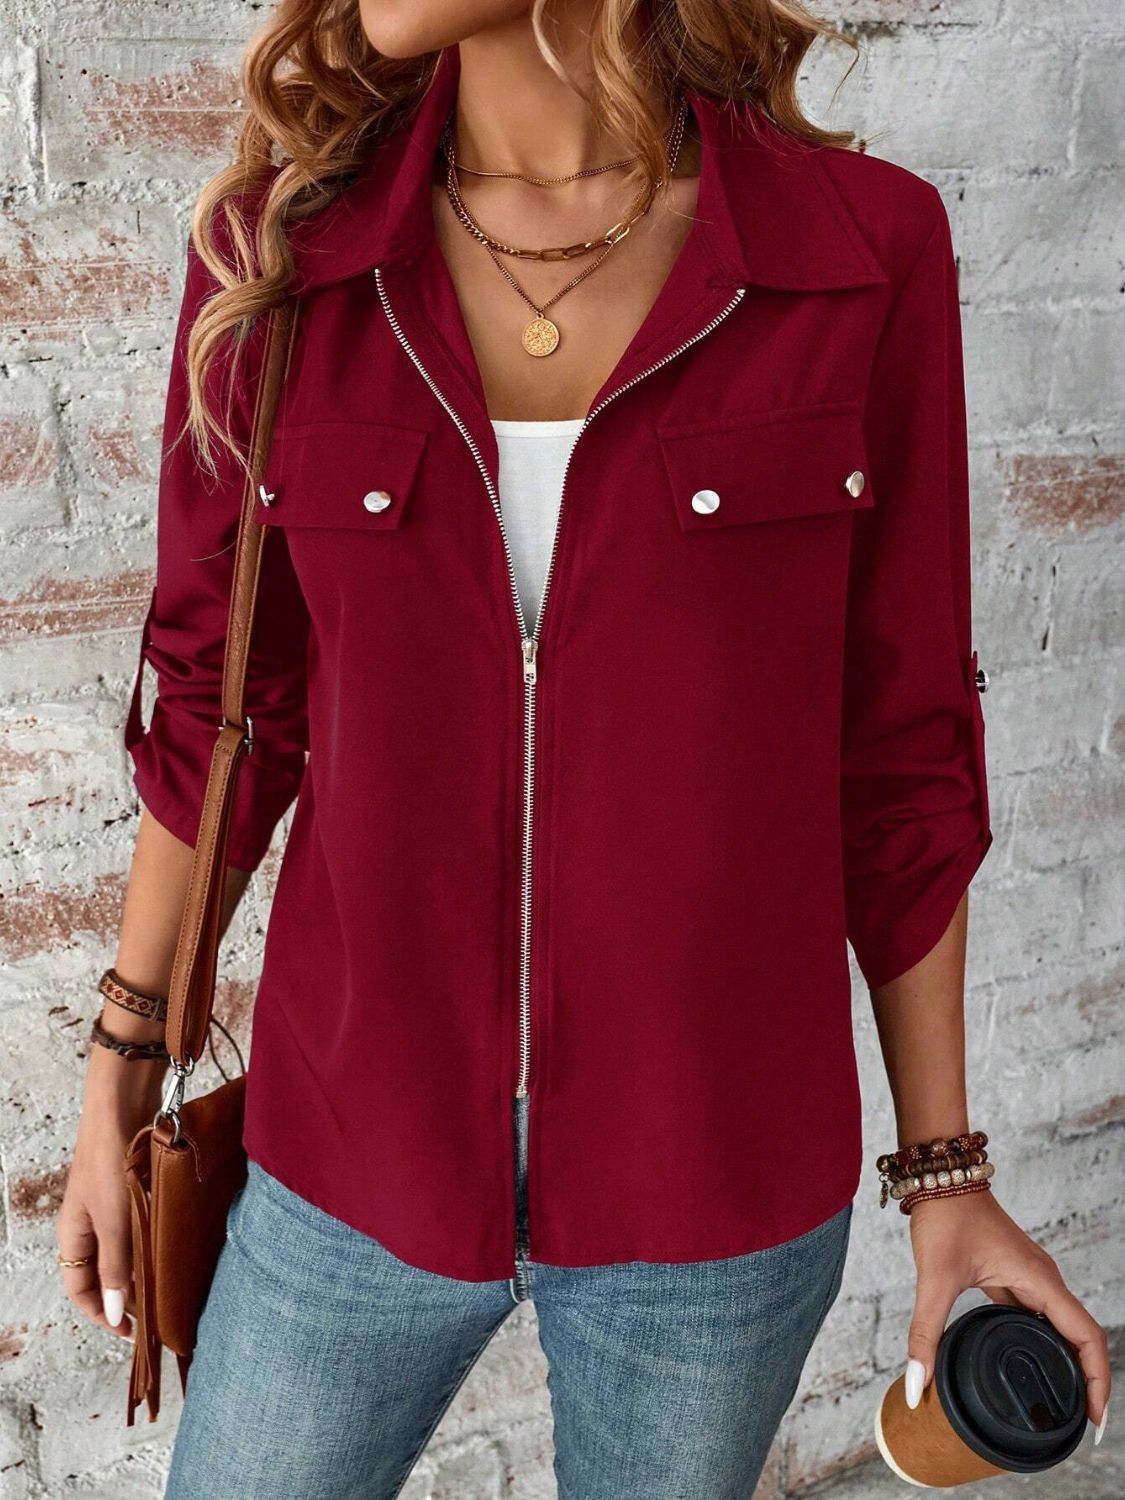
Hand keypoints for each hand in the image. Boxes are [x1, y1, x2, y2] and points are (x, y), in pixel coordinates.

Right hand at [56, 1044, 166, 1340]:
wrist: (123, 1103)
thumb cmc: (110, 1162)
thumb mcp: (113, 1221)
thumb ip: (116, 1266)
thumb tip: (115, 1313)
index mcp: (74, 1235)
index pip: (81, 1290)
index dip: (102, 1314)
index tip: (134, 1332)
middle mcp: (90, 1223)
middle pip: (105, 1272)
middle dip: (128, 1294)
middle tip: (162, 1312)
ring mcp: (112, 1204)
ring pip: (127, 1249)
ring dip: (146, 1267)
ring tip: (174, 1285)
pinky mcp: (134, 1188)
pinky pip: (143, 1225)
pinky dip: (156, 1240)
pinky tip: (178, 1246)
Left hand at [906, 1188, 1110, 1440]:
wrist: (939, 1176)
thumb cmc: (945, 1216)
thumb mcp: (934, 1279)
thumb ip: (925, 1335)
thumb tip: (916, 1385)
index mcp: (1040, 1280)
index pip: (1087, 1336)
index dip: (1098, 1379)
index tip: (1095, 1419)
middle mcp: (1044, 1279)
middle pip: (1082, 1336)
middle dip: (1088, 1380)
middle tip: (1081, 1425)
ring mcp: (1031, 1276)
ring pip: (1062, 1326)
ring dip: (1069, 1362)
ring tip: (1063, 1404)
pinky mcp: (1015, 1275)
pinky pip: (1039, 1315)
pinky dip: (1043, 1342)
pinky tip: (1030, 1364)